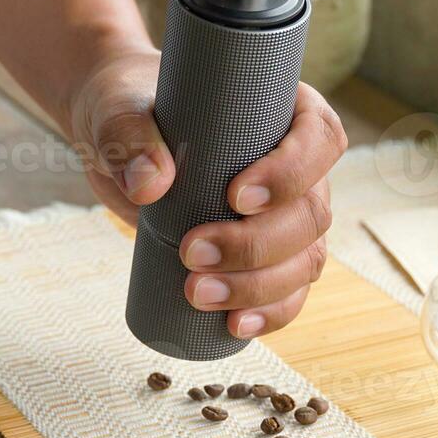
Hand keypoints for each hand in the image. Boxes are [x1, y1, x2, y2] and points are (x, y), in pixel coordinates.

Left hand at [69, 49, 346, 339]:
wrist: (121, 147)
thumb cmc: (130, 113)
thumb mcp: (118, 113)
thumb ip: (128, 137)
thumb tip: (150, 183)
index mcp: (285, 113)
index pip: (319, 139)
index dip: (291, 173)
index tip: (236, 197)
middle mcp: (300, 169)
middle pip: (311, 213)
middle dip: (257, 244)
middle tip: (193, 252)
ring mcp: (288, 218)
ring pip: (304, 260)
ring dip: (258, 286)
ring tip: (198, 293)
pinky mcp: (265, 258)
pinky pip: (287, 293)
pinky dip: (268, 314)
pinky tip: (236, 324)